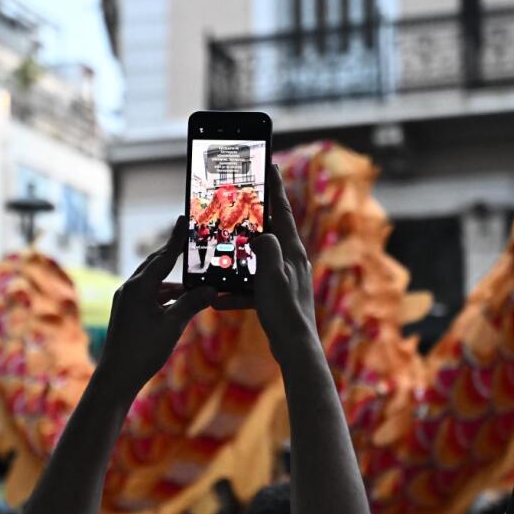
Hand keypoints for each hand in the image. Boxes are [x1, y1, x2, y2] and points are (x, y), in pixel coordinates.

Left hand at [97, 217, 215, 397]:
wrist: (116, 377)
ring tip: (194, 279)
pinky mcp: (127, 311)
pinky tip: (180, 299)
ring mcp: (126, 299)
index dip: (177, 238)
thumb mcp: (173, 325)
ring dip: (173, 280)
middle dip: (174, 254)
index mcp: (140, 286)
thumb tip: (211, 290)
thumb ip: (192, 304)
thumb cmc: (143, 351)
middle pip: (156, 264)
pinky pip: (149, 295)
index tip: (184, 218)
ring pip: (153, 281)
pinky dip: (165, 294)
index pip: (164, 256)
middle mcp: (130, 288)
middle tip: (191, 241)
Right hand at [216, 166, 317, 359]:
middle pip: (268, 231)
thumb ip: (265, 248)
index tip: (270, 165)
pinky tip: (218, 299)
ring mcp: (284, 278)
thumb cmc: (285, 311)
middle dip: (252, 219)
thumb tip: (259, 234)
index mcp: (291, 250)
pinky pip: (252, 287)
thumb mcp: (271, 274)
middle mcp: (290, 260)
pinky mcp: (277, 296)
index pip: (282, 210)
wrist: (295, 348)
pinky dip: (236, 291)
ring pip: (257, 260)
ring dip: (238, 258)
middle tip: (237, 204)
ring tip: (220, 253)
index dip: (275, 187)